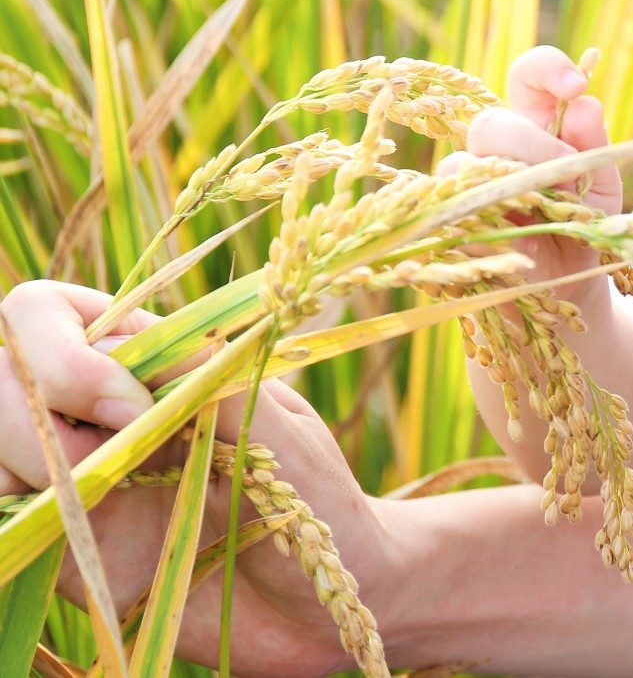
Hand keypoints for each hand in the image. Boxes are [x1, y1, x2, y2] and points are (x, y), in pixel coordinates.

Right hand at [0, 280, 398, 676]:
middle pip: (1, 372)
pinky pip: (5, 514)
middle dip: (31, 407)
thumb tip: (138, 345)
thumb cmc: (316, 498)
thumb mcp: (280, 431)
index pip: (46, 313)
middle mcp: (96, 412)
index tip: (129, 401)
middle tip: (112, 455)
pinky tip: (76, 528)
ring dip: (22, 459)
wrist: (321, 600)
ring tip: (101, 496)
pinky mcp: (62, 544)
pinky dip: (17, 514)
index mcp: (149, 360)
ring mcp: (72, 477)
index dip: (64, 352)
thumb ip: (212, 383)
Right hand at [443, 44, 621, 313]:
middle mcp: (498, 148)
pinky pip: (456, 214)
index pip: (527, 74)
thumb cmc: (587, 225)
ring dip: (510, 188)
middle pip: (491, 123)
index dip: (546, 69)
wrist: (573, 284)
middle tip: (566, 178)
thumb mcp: (603, 186)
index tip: (574, 86)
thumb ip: (594, 147)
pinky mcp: (453, 224)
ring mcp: (469, 185)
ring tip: (546, 217)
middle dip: (533, 146)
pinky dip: (495, 227)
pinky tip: (528, 243)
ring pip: (461, 165)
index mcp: (537, 124)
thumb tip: (584, 105)